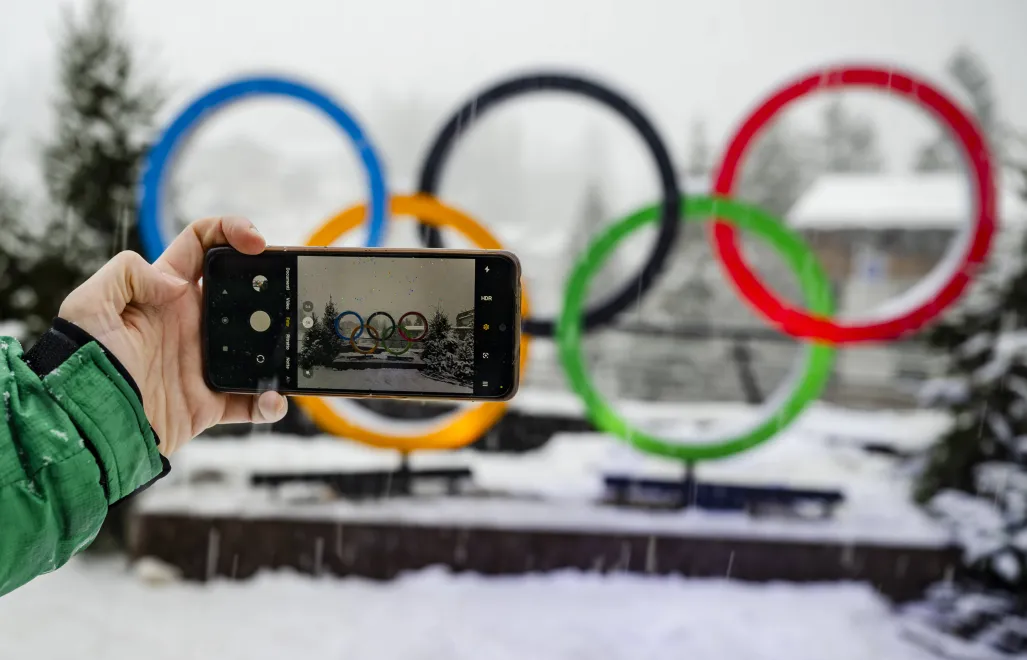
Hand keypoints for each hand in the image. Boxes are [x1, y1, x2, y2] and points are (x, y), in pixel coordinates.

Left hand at [59, 217, 287, 455]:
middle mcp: (191, 324)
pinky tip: (273, 400)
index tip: (256, 242)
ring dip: (280, 345)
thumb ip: (128, 273)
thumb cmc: (82, 364)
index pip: (203, 245)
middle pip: (244, 292)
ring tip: (292, 348)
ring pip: (257, 346)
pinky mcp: (210, 402)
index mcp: (166, 294)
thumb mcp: (88, 304)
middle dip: (272, 285)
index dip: (231, 231)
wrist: (87, 426)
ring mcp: (204, 362)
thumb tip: (176, 283)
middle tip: (290, 291)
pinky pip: (251, 401)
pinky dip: (269, 402)